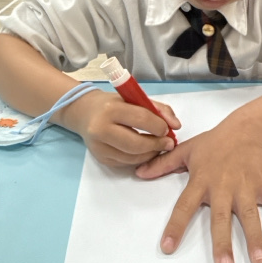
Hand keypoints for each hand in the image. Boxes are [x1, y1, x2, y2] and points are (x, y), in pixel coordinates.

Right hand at [58, 90, 179, 167]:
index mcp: (111, 109)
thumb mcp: (134, 99)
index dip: (160, 126)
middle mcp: (101, 129)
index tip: (167, 129)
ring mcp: (99, 147)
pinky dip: (140, 158)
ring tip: (158, 146)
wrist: (85, 113)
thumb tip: (176, 126)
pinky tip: (145, 151)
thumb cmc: (113, 104)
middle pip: (137, 144)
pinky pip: (127, 163)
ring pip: (133, 157)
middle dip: (157, 145)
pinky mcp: (101, 158)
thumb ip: (159, 109)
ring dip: (151, 154)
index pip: (142, 119)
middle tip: (168, 143)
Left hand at [135, 121, 261, 262]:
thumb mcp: (185, 151)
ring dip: (255, 238)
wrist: (245, 128)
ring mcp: (244, 186)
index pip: (184, 206)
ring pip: (249, 215)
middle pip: (221, 219)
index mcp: (201, 181)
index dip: (175, 227)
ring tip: (259, 261)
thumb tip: (139, 172)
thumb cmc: (214, 142)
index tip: (168, 247)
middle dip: (223, 244)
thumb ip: (163, 164)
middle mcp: (222, 187)